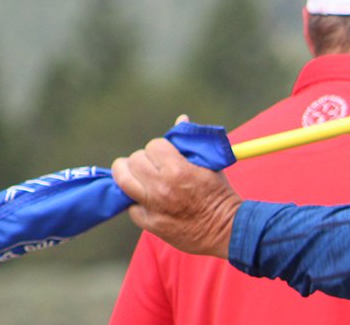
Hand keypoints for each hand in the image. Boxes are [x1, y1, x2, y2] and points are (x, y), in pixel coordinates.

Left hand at [112, 115, 240, 258]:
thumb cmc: (220, 195)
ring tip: (133, 174)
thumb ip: (190, 144)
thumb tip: (181, 120)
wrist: (226, 229)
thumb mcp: (210, 165)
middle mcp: (161, 186)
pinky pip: (130, 205)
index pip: (153, 145)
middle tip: (150, 165)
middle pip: (134, 160)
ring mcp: (153, 206)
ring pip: (123, 181)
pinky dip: (135, 200)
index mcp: (178, 169)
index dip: (158, 147)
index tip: (163, 152)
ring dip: (126, 174)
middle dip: (142, 159)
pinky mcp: (149, 222)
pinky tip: (145, 199)